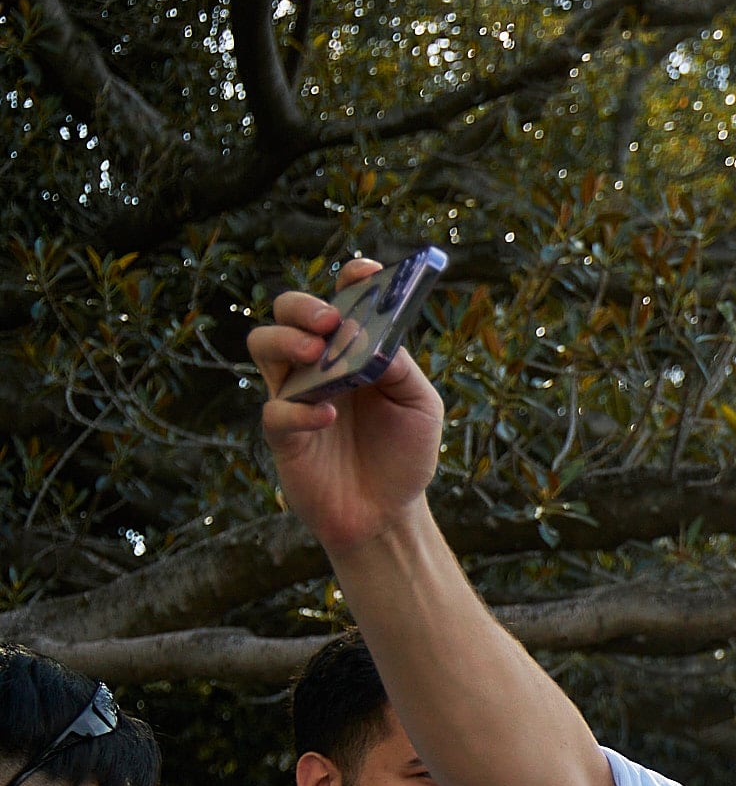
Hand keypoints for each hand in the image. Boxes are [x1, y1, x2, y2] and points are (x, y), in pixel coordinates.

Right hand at [247, 259, 446, 553]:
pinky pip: (276, 411)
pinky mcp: (284, 434)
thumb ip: (401, 367)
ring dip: (286, 341)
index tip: (366, 272)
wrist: (388, 513)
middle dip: (303, 306)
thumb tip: (375, 336)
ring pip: (264, 346)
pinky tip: (327, 416)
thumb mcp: (421, 406)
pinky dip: (299, 409)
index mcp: (356, 351)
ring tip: (316, 354)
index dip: (353, 281)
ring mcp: (297, 394)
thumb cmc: (405, 454)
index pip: (345, 302)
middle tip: (328, 320)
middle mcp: (320, 364)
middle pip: (290, 313)